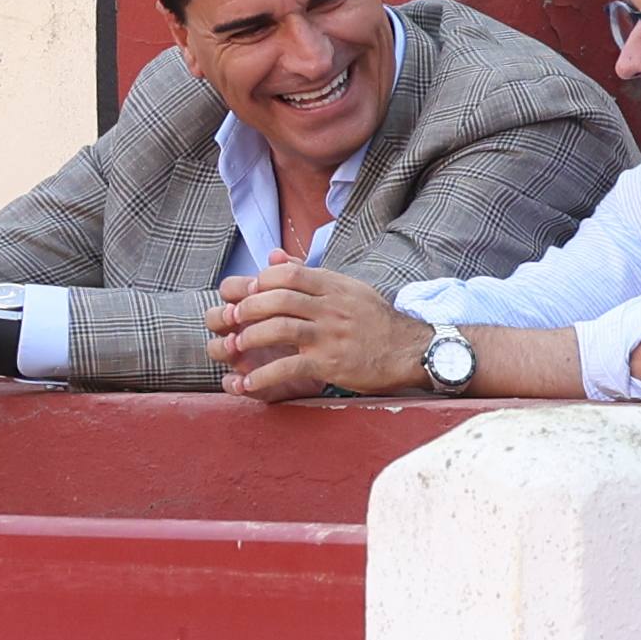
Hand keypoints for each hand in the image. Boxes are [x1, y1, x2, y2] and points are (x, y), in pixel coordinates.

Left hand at [205, 257, 431, 399]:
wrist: (410, 350)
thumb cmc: (375, 320)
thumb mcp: (348, 288)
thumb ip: (309, 273)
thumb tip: (273, 256)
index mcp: (334, 286)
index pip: (287, 274)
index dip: (259, 282)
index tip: (245, 293)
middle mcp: (331, 307)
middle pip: (278, 299)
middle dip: (247, 308)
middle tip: (230, 319)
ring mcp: (330, 335)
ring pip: (279, 329)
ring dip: (249, 338)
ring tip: (233, 347)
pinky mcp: (330, 363)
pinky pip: (289, 367)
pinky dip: (263, 376)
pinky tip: (247, 383)